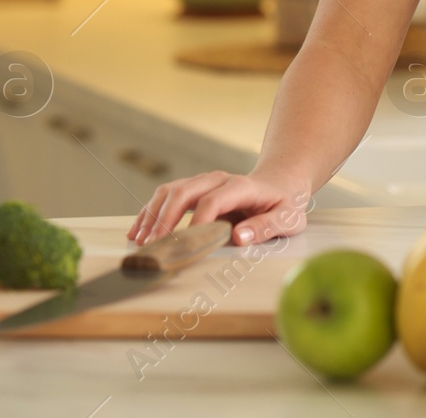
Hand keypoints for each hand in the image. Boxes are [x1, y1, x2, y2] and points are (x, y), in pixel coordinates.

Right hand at [126, 170, 311, 246]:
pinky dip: (149, 212)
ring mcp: (204, 182)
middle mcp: (219, 180)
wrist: (280, 185)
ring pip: (170, 191)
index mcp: (242, 186)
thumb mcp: (288, 218)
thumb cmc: (284, 205)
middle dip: (165, 219)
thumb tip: (238, 237)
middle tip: (154, 246)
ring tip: (140, 241)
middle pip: (184, 191)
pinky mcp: (194, 189)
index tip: (186, 245)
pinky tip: (137, 231)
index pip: (213, 200)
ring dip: (152, 215)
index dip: (198, 222)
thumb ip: (266, 227)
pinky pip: (166, 196)